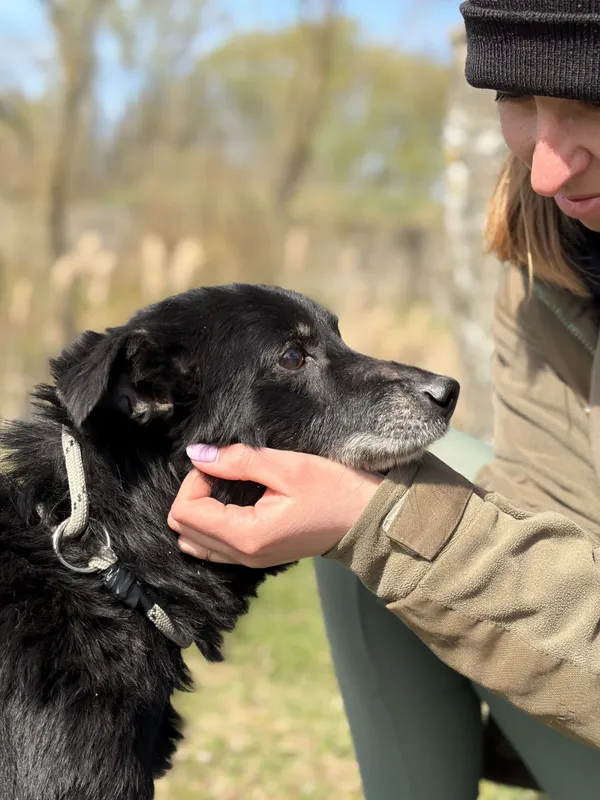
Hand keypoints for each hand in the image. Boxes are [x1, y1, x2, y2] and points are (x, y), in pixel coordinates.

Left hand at [168, 444, 382, 566]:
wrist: (365, 518)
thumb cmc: (333, 489)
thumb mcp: (287, 466)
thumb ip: (238, 461)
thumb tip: (196, 454)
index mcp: (247, 535)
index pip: (185, 512)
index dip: (194, 481)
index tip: (221, 463)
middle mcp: (242, 555)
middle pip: (183, 529)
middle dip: (194, 494)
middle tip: (223, 471)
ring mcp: (249, 561)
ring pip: (194, 541)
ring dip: (200, 510)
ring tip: (227, 486)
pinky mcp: (256, 558)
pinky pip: (213, 547)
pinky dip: (211, 523)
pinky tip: (231, 502)